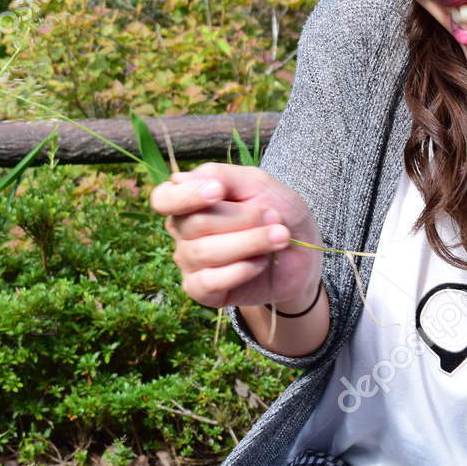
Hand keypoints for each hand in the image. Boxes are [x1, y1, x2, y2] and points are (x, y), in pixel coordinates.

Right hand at [150, 163, 322, 310]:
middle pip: (193, 223)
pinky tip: (261, 262)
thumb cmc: (276, 213)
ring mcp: (189, 262)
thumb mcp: (258, 184)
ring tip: (279, 238)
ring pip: (204, 252)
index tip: (218, 191)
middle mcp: (182, 231)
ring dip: (250, 243)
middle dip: (241, 219)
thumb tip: (179, 179)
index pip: (163, 198)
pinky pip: (210, 281)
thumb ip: (222, 176)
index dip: (186, 195)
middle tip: (274, 217)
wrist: (303, 255)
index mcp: (188, 200)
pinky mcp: (201, 290)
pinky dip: (243, 270)